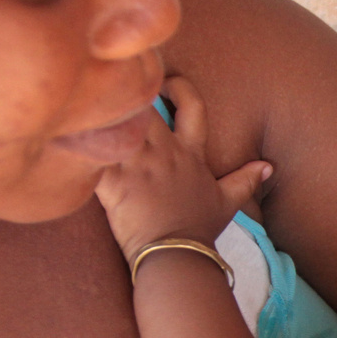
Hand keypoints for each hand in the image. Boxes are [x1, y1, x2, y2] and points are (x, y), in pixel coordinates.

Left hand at [95, 75, 273, 260]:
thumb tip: (268, 166)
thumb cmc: (199, 229)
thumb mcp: (227, 202)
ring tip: (89, 112)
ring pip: (116, 123)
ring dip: (102, 116)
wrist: (177, 255)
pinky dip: (78, 145)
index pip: (192, 107)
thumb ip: (246, 180)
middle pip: (144, 106)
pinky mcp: (112, 184)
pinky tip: (68, 138)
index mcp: (190, 153)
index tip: (167, 82)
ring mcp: (137, 166)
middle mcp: (163, 152)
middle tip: (116, 93)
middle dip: (130, 95)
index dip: (179, 88)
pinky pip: (90, 155)